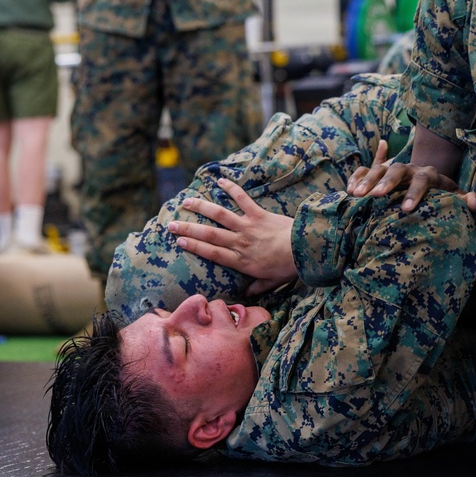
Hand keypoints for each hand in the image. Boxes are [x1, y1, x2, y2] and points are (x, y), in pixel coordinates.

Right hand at [169, 178, 297, 296]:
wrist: (304, 250)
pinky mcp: (259, 214)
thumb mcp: (272, 282)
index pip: (212, 253)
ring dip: (202, 207)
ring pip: (220, 215)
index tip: (179, 241)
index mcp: (241, 261)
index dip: (194, 246)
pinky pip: (243, 199)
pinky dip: (231, 188)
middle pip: (209, 234)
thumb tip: (246, 295)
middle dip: (188, 229)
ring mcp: (248, 227)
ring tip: (186, 202)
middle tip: (171, 224)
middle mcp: (240, 242)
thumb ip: (257, 287)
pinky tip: (219, 181)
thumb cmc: (289, 267)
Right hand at [346, 140, 475, 212]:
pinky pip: (365, 169)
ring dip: (368, 180)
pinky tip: (349, 190)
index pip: (423, 180)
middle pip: (397, 170)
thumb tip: (475, 202)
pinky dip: (356, 177)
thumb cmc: (444, 198)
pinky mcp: (380, 172)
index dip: (415, 193)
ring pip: (378, 168)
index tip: (407, 209)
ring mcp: (393, 168)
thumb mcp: (457, 199)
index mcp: (430, 175)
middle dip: (386, 183)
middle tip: (375, 197)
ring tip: (357, 195)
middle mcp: (410, 168)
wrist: (430, 186)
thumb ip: (468, 201)